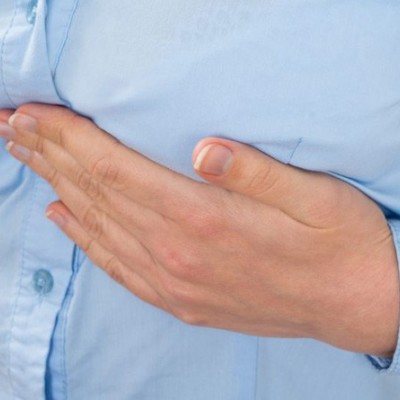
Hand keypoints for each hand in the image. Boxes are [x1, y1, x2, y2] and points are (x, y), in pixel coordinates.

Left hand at [0, 104, 397, 356]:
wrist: (354, 304)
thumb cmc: (339, 244)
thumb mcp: (315, 196)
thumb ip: (255, 172)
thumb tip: (203, 148)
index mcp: (206, 220)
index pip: (116, 169)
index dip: (70, 138)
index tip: (36, 113)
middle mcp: (180, 255)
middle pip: (97, 195)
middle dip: (50, 155)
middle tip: (13, 126)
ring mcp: (177, 284)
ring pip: (98, 229)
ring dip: (57, 189)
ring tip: (27, 160)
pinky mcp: (183, 301)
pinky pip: (117, 268)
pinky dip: (85, 241)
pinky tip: (63, 220)